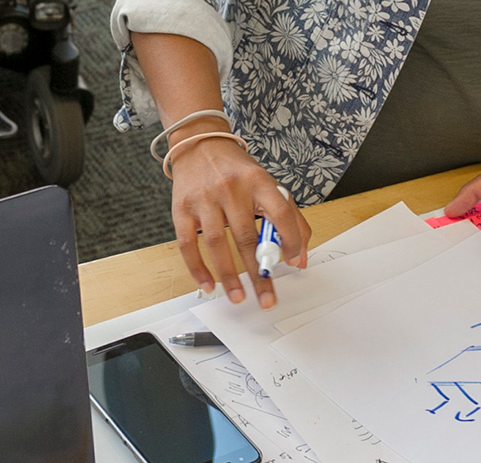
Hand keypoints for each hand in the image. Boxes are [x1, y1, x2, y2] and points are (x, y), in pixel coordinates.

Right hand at [170, 135, 311, 308]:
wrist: (200, 146)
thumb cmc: (238, 172)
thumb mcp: (268, 186)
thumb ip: (290, 220)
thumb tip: (299, 258)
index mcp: (258, 181)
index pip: (280, 213)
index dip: (290, 240)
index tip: (292, 263)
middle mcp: (231, 188)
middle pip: (247, 236)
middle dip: (258, 272)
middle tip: (266, 298)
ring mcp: (204, 198)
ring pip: (216, 242)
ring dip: (228, 275)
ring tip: (238, 297)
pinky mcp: (182, 208)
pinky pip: (188, 244)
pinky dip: (197, 268)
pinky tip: (208, 285)